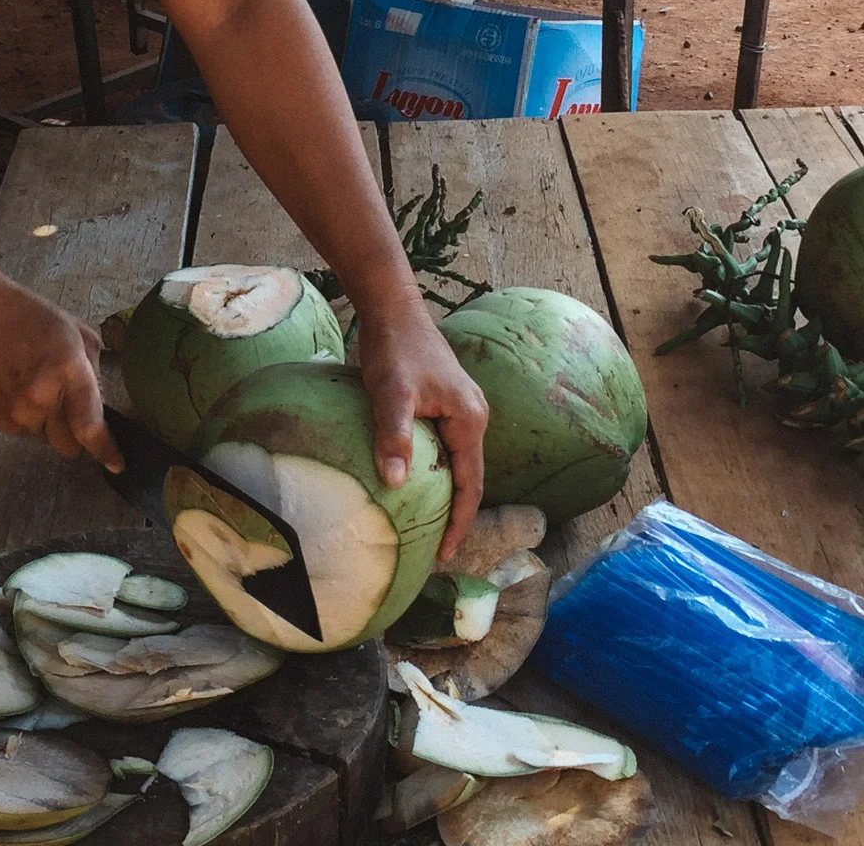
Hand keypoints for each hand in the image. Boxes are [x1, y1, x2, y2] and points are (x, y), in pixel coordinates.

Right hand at [0, 272, 124, 471]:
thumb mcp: (78, 334)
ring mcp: (16, 412)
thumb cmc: (32, 319)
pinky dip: (30, 419)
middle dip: (77, 433)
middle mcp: (41, 397)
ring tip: (40, 388)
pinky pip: (26, 433)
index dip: (105, 450)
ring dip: (52, 424)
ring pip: (47, 440)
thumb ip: (94, 374)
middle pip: (69, 445)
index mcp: (68, 370)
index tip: (117, 464)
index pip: (89, 426)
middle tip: (70, 403)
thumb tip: (99, 408)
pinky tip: (21, 390)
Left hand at [351, 289, 488, 561]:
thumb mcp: (391, 392)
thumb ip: (393, 435)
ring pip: (457, 463)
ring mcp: (460, 409)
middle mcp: (473, 417)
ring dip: (446, 494)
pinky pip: (445, 448)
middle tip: (435, 551)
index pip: (472, 484)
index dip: (461, 522)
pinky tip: (414, 483)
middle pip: (470, 477)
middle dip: (457, 515)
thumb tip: (396, 483)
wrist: (393, 309)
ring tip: (427, 526)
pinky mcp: (444, 403)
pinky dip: (435, 471)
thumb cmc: (394, 349)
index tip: (444, 554)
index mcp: (470, 420)